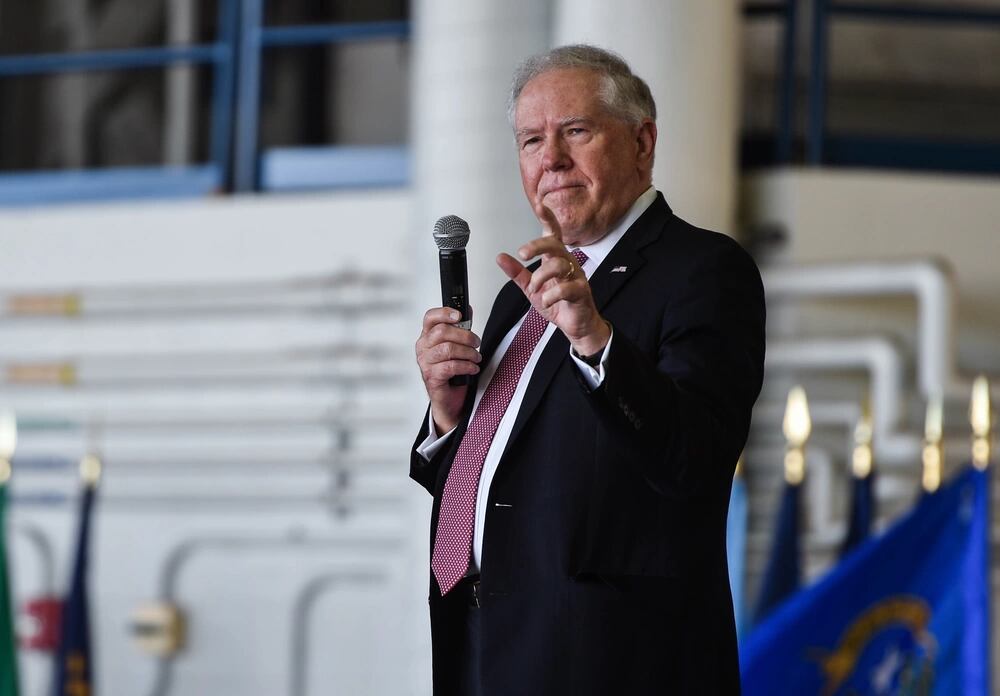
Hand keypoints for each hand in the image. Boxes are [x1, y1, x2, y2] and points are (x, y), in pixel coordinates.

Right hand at [415, 307, 481, 432]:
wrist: (450, 399)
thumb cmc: (451, 372)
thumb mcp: (457, 346)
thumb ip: (460, 329)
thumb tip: (467, 310)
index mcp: (427, 337)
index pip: (430, 318)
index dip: (444, 313)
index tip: (459, 316)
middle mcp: (423, 348)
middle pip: (442, 331)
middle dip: (465, 336)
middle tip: (476, 343)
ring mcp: (425, 363)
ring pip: (448, 349)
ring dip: (468, 352)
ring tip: (476, 358)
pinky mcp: (431, 376)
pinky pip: (450, 366)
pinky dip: (466, 366)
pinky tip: (473, 368)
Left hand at [496, 202, 609, 355]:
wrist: (575, 324)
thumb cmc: (558, 303)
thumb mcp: (531, 288)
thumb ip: (517, 273)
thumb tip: (500, 257)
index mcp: (555, 259)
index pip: (553, 234)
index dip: (547, 218)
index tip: (540, 205)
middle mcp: (567, 263)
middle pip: (555, 245)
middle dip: (537, 246)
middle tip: (522, 254)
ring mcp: (576, 276)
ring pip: (559, 265)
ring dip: (541, 277)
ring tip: (535, 289)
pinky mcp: (581, 292)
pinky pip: (567, 288)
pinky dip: (551, 295)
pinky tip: (546, 301)